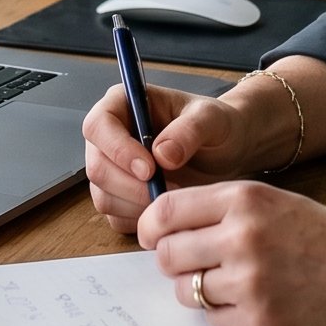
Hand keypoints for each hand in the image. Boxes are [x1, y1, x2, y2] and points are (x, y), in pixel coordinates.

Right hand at [82, 83, 267, 233]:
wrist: (228, 153)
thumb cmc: (218, 127)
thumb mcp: (212, 119)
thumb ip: (189, 130)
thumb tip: (161, 153)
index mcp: (123, 104)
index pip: (98, 125)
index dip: (117, 149)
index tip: (149, 169)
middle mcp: (111, 137)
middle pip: (96, 167)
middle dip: (130, 186)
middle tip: (167, 192)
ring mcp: (112, 169)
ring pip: (103, 196)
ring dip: (137, 205)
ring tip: (175, 197)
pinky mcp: (120, 197)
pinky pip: (116, 217)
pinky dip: (140, 220)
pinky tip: (168, 209)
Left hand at [138, 179, 325, 325]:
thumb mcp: (275, 201)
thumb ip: (222, 209)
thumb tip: (164, 226)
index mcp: (244, 199)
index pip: (165, 211)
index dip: (150, 226)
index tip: (152, 236)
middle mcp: (241, 237)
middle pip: (167, 254)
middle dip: (173, 261)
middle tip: (193, 263)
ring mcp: (249, 282)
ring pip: (185, 291)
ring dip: (198, 289)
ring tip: (230, 282)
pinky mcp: (260, 321)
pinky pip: (214, 319)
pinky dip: (224, 314)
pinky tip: (254, 301)